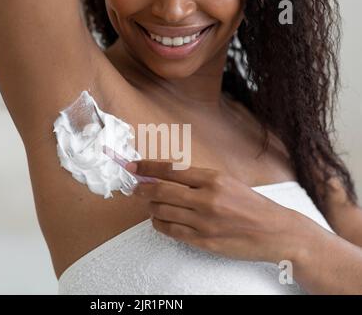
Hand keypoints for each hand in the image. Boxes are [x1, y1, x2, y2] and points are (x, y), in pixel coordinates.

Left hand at [126, 160, 317, 263]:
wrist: (275, 232)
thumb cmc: (251, 205)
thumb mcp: (227, 182)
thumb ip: (198, 179)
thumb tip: (166, 175)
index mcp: (213, 179)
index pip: (171, 170)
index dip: (147, 167)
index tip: (133, 167)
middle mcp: (206, 199)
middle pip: (161, 191)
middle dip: (142, 188)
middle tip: (135, 187)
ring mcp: (204, 222)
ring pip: (162, 212)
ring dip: (150, 207)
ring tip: (150, 204)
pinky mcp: (203, 241)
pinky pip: (171, 231)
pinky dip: (159, 224)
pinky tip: (159, 220)